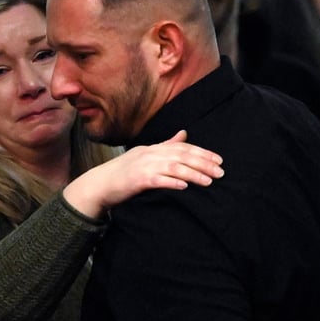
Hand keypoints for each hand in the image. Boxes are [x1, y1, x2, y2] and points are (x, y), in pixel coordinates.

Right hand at [63, 130, 223, 218]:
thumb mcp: (144, 155)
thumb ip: (165, 145)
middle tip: (221, 172)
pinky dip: (172, 182)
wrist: (99, 185)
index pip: (181, 147)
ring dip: (193, 174)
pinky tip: (185, 186)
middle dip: (203, 163)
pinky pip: (158, 180)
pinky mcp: (137, 180)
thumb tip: (184, 133)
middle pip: (181, 155)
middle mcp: (148, 154)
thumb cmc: (122, 173)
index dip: (201, 152)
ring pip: (174, 167)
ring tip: (209, 181)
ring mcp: (142, 166)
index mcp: (151, 148)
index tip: (219, 160)